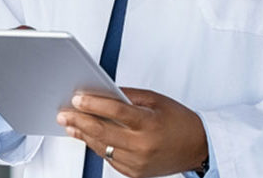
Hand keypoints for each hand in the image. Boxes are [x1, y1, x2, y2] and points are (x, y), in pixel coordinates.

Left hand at [57, 88, 207, 177]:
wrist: (197, 147)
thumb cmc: (180, 121)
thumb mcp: (157, 100)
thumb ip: (129, 96)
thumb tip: (104, 92)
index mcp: (150, 123)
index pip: (116, 112)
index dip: (94, 104)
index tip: (78, 98)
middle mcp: (143, 145)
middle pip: (103, 132)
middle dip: (80, 121)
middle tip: (64, 114)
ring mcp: (137, 162)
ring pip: (103, 148)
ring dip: (84, 135)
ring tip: (71, 124)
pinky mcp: (134, 173)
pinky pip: (110, 158)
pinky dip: (99, 146)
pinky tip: (89, 136)